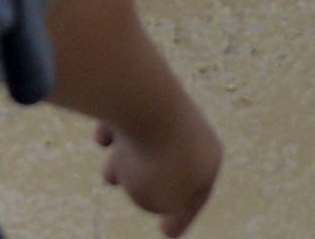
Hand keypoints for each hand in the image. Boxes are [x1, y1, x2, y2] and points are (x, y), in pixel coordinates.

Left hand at [95, 108, 223, 233]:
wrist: (141, 100)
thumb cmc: (154, 158)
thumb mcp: (156, 199)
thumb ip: (153, 198)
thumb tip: (141, 179)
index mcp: (210, 160)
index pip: (197, 196)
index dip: (181, 217)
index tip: (167, 234)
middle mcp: (193, 130)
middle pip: (169, 165)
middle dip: (150, 183)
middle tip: (135, 198)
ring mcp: (166, 107)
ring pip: (142, 143)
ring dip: (125, 161)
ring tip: (110, 176)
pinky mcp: (136, 90)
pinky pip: (121, 119)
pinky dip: (111, 131)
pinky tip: (104, 137)